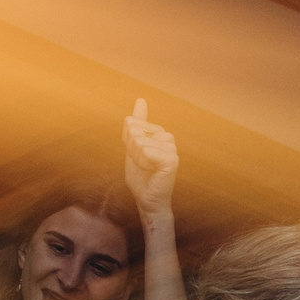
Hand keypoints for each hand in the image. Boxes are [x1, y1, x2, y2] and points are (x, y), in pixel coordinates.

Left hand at [121, 98, 177, 214]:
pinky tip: (151, 171)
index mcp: (159, 132)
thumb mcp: (132, 146)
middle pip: (135, 130)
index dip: (127, 142)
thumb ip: (136, 124)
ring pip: (140, 142)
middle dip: (131, 150)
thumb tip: (141, 99)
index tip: (137, 156)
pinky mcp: (172, 159)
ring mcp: (172, 148)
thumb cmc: (140, 176)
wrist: (146, 199)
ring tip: (146, 169)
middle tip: (141, 164)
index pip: (132, 123)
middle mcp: (168, 137)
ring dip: (137, 158)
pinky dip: (143, 163)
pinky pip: (147, 151)